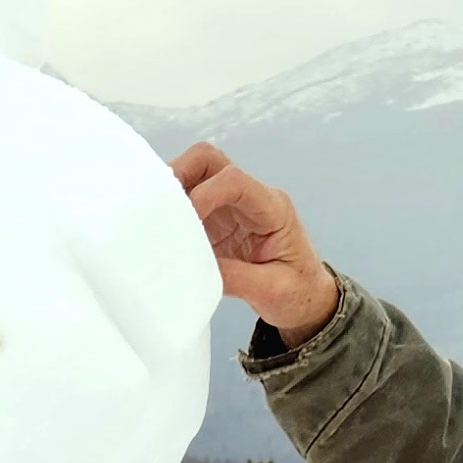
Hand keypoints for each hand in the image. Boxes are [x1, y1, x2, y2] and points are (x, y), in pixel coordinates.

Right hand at [171, 142, 340, 340]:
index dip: (204, 193)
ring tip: (155, 222)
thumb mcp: (272, 291)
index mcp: (273, 208)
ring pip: (194, 175)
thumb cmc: (298, 292)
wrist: (306, 302)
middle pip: (209, 160)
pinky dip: (171, 213)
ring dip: (172, 193)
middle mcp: (250, 198)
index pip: (234, 181)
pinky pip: (188, 203)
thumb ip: (235, 278)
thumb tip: (191, 267)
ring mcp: (231, 207)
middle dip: (179, 174)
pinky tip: (161, 233)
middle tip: (157, 207)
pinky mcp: (215, 222)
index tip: (184, 221)